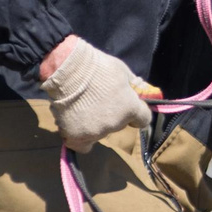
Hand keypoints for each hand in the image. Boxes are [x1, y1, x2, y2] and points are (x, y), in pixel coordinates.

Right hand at [39, 36, 154, 151]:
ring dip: (95, 124)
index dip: (137, 113)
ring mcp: (96, 132)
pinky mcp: (76, 136)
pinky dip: (80, 138)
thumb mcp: (122, 71)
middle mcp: (115, 124)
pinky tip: (76, 128)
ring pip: (100, 133)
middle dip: (114, 115)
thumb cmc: (98, 66)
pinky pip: (81, 145)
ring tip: (82, 108)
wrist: (68, 70)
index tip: (128, 106)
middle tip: (100, 101)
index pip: (143, 119)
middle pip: (119, 125)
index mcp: (130, 109)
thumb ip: (133, 85)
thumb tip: (142, 90)